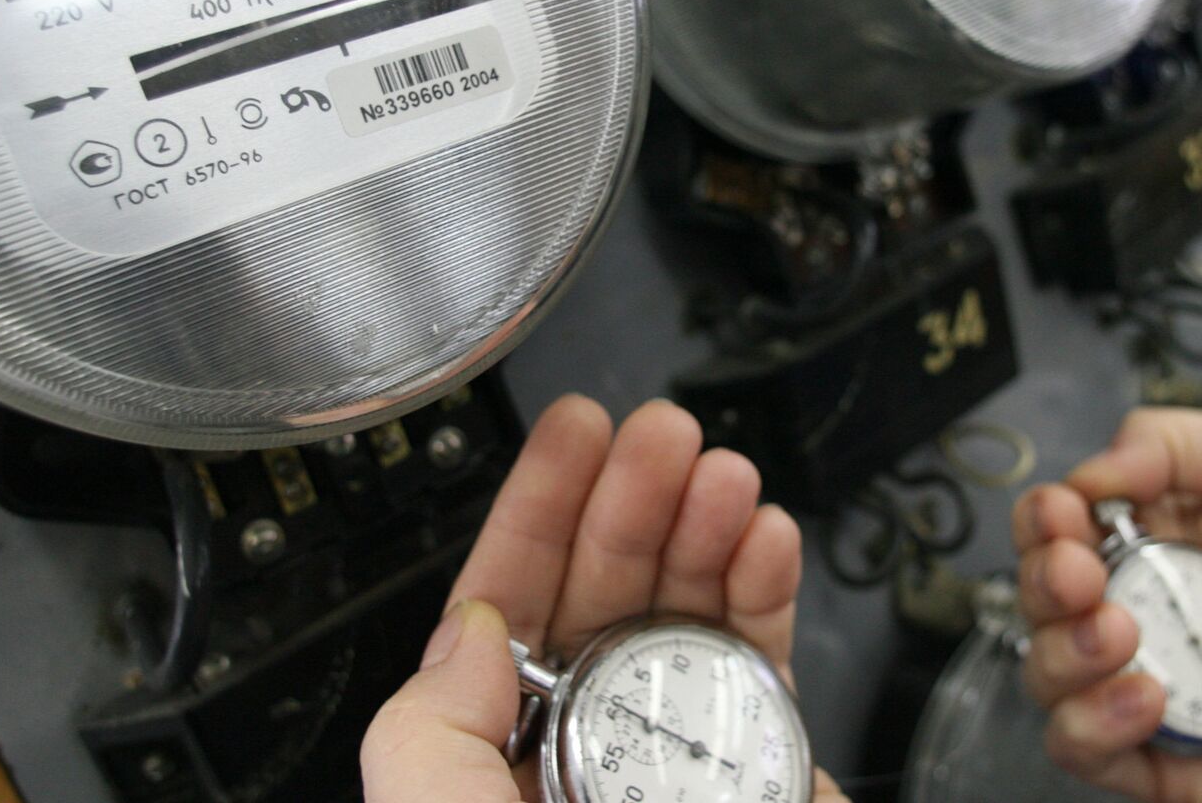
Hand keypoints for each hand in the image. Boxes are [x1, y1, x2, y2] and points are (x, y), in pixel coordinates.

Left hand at [361, 395, 848, 801]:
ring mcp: (675, 757)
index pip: (512, 603)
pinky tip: (766, 538)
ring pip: (689, 612)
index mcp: (498, 752)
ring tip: (724, 474)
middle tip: (663, 432)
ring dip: (708, 527)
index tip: (575, 432)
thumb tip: (472, 634)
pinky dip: (772, 592)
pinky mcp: (762, 772)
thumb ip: (428, 726)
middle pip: (609, 588)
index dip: (541, 508)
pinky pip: (764, 667)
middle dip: (635, 496)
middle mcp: (587, 744)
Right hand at [1012, 408, 1201, 802]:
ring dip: (1062, 650)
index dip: (1044, 521)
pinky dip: (1094, 722)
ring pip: (1046, 677)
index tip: (1065, 515)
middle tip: (1083, 573)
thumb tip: (1086, 472)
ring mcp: (1155, 690)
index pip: (1058, 531)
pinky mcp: (1170, 762)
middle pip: (1037, 601)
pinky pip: (1084, 751)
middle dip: (1042, 580)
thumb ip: (1168, 441)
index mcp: (1162, 542)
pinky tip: (1148, 694)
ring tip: (1122, 632)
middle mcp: (1148, 615)